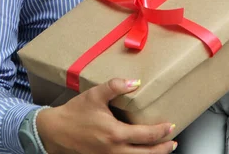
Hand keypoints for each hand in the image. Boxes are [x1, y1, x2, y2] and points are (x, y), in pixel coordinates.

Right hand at [36, 78, 177, 153]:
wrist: (55, 132)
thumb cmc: (75, 113)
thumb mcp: (95, 95)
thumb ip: (116, 86)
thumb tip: (135, 82)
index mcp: (115, 134)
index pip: (146, 135)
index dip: (161, 131)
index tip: (171, 126)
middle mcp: (114, 151)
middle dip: (162, 149)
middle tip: (173, 142)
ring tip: (162, 149)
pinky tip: (140, 152)